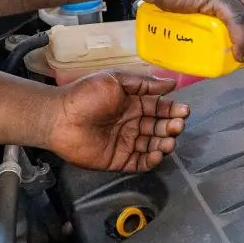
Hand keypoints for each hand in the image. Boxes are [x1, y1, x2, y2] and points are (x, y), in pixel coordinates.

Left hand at [44, 71, 189, 171]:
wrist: (59, 117)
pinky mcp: (118, 160)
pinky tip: (157, 154)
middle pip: (159, 127)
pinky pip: (139, 163)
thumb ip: (144, 83)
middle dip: (171, 126)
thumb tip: (171, 84)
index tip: (184, 111)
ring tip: (169, 141)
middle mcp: (132, 123)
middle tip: (177, 125)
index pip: (159, 108)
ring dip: (164, 143)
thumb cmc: (85, 95)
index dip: (172, 110)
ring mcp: (126, 142)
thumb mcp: (115, 80)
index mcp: (132, 103)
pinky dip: (151, 160)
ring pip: (152, 145)